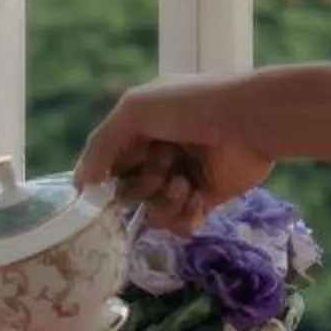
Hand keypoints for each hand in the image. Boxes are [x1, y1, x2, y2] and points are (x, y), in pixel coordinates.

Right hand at [75, 75, 274, 231]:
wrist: (249, 121)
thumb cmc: (192, 106)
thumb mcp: (136, 110)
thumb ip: (102, 144)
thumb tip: (80, 180)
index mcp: (142, 129)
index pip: (110, 164)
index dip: (107, 177)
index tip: (105, 185)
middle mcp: (159, 155)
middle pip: (128, 191)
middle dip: (141, 184)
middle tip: (163, 167)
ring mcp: (181, 179)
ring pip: (152, 212)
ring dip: (164, 201)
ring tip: (184, 183)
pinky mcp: (204, 201)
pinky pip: (178, 224)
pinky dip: (184, 216)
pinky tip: (198, 197)